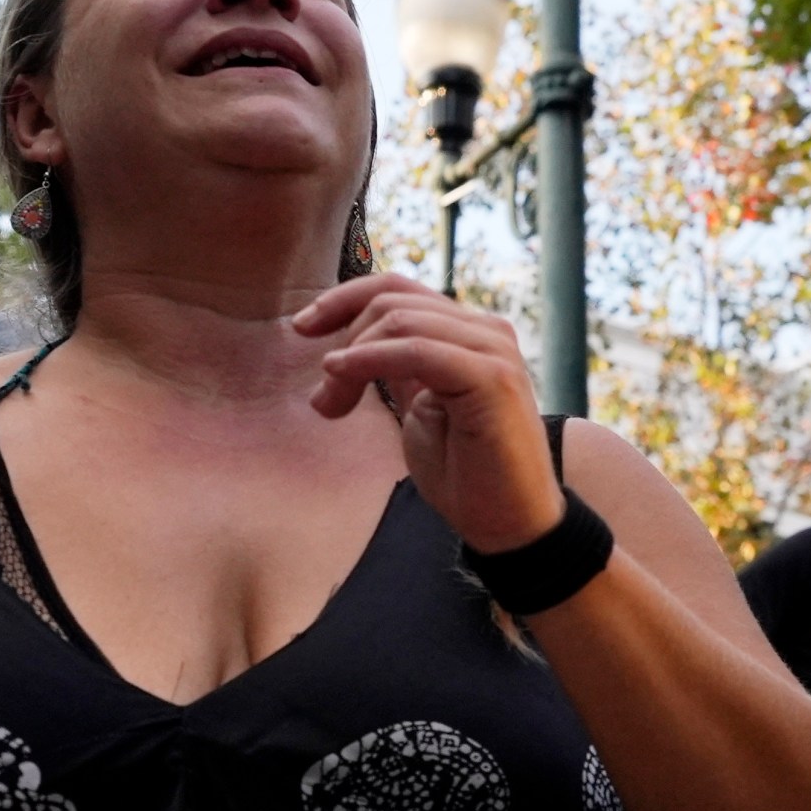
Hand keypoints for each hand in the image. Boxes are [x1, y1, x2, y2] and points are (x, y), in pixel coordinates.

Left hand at [294, 273, 563, 552]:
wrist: (509, 523)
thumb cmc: (464, 474)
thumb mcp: (418, 408)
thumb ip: (395, 368)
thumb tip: (345, 348)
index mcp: (467, 333)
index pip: (397, 288)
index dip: (343, 299)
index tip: (302, 327)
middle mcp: (484, 331)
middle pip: (392, 299)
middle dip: (342, 337)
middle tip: (322, 399)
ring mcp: (492, 350)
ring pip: (400, 320)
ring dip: (350, 357)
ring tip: (330, 403)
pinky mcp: (492, 378)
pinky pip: (417, 350)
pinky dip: (369, 358)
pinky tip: (340, 374)